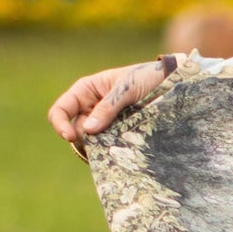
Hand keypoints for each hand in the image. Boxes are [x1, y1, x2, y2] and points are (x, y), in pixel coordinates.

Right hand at [48, 59, 170, 157]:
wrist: (172, 83)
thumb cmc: (146, 77)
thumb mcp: (126, 88)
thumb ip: (108, 107)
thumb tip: (88, 130)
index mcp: (85, 91)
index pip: (61, 110)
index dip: (60, 124)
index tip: (71, 137)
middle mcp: (91, 109)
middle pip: (76, 132)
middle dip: (86, 141)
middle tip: (106, 143)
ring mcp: (105, 123)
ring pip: (92, 143)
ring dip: (100, 148)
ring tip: (118, 147)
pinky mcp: (119, 135)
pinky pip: (109, 148)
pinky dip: (112, 153)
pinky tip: (123, 154)